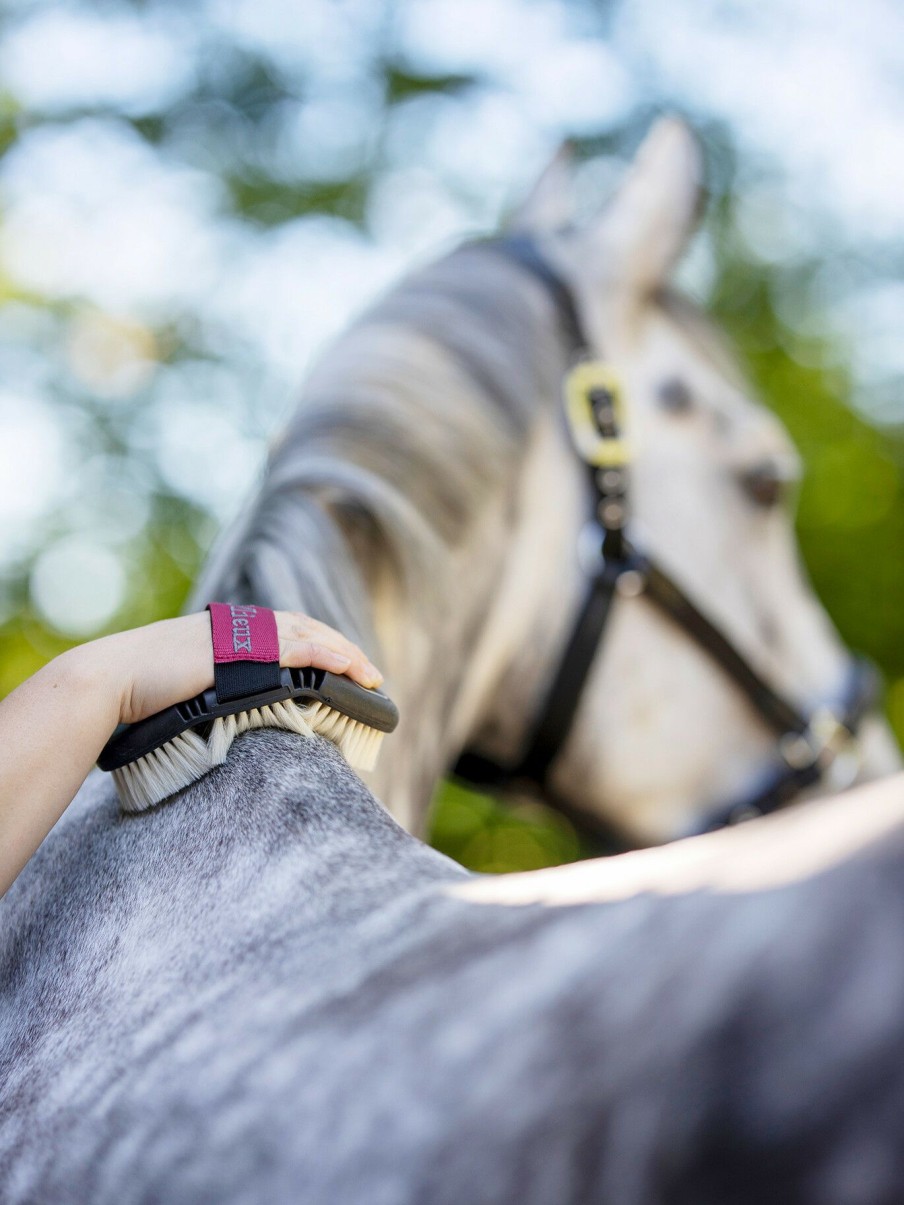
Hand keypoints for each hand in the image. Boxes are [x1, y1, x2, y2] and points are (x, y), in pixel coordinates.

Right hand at [69, 611, 382, 726]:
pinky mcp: (238, 652)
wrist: (111, 679)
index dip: (323, 643)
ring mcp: (238, 636)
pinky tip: (347, 668)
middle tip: (371, 674)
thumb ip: (213, 685)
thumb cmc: (139, 689)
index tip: (348, 662)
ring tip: (371, 675)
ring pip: (309, 636)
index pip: (290, 628)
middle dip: (343, 649)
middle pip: (308, 628)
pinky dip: (325, 656)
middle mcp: (238, 626)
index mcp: (229, 630)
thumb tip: (228, 709)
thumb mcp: (185, 681)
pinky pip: (294, 649)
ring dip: (345, 654)